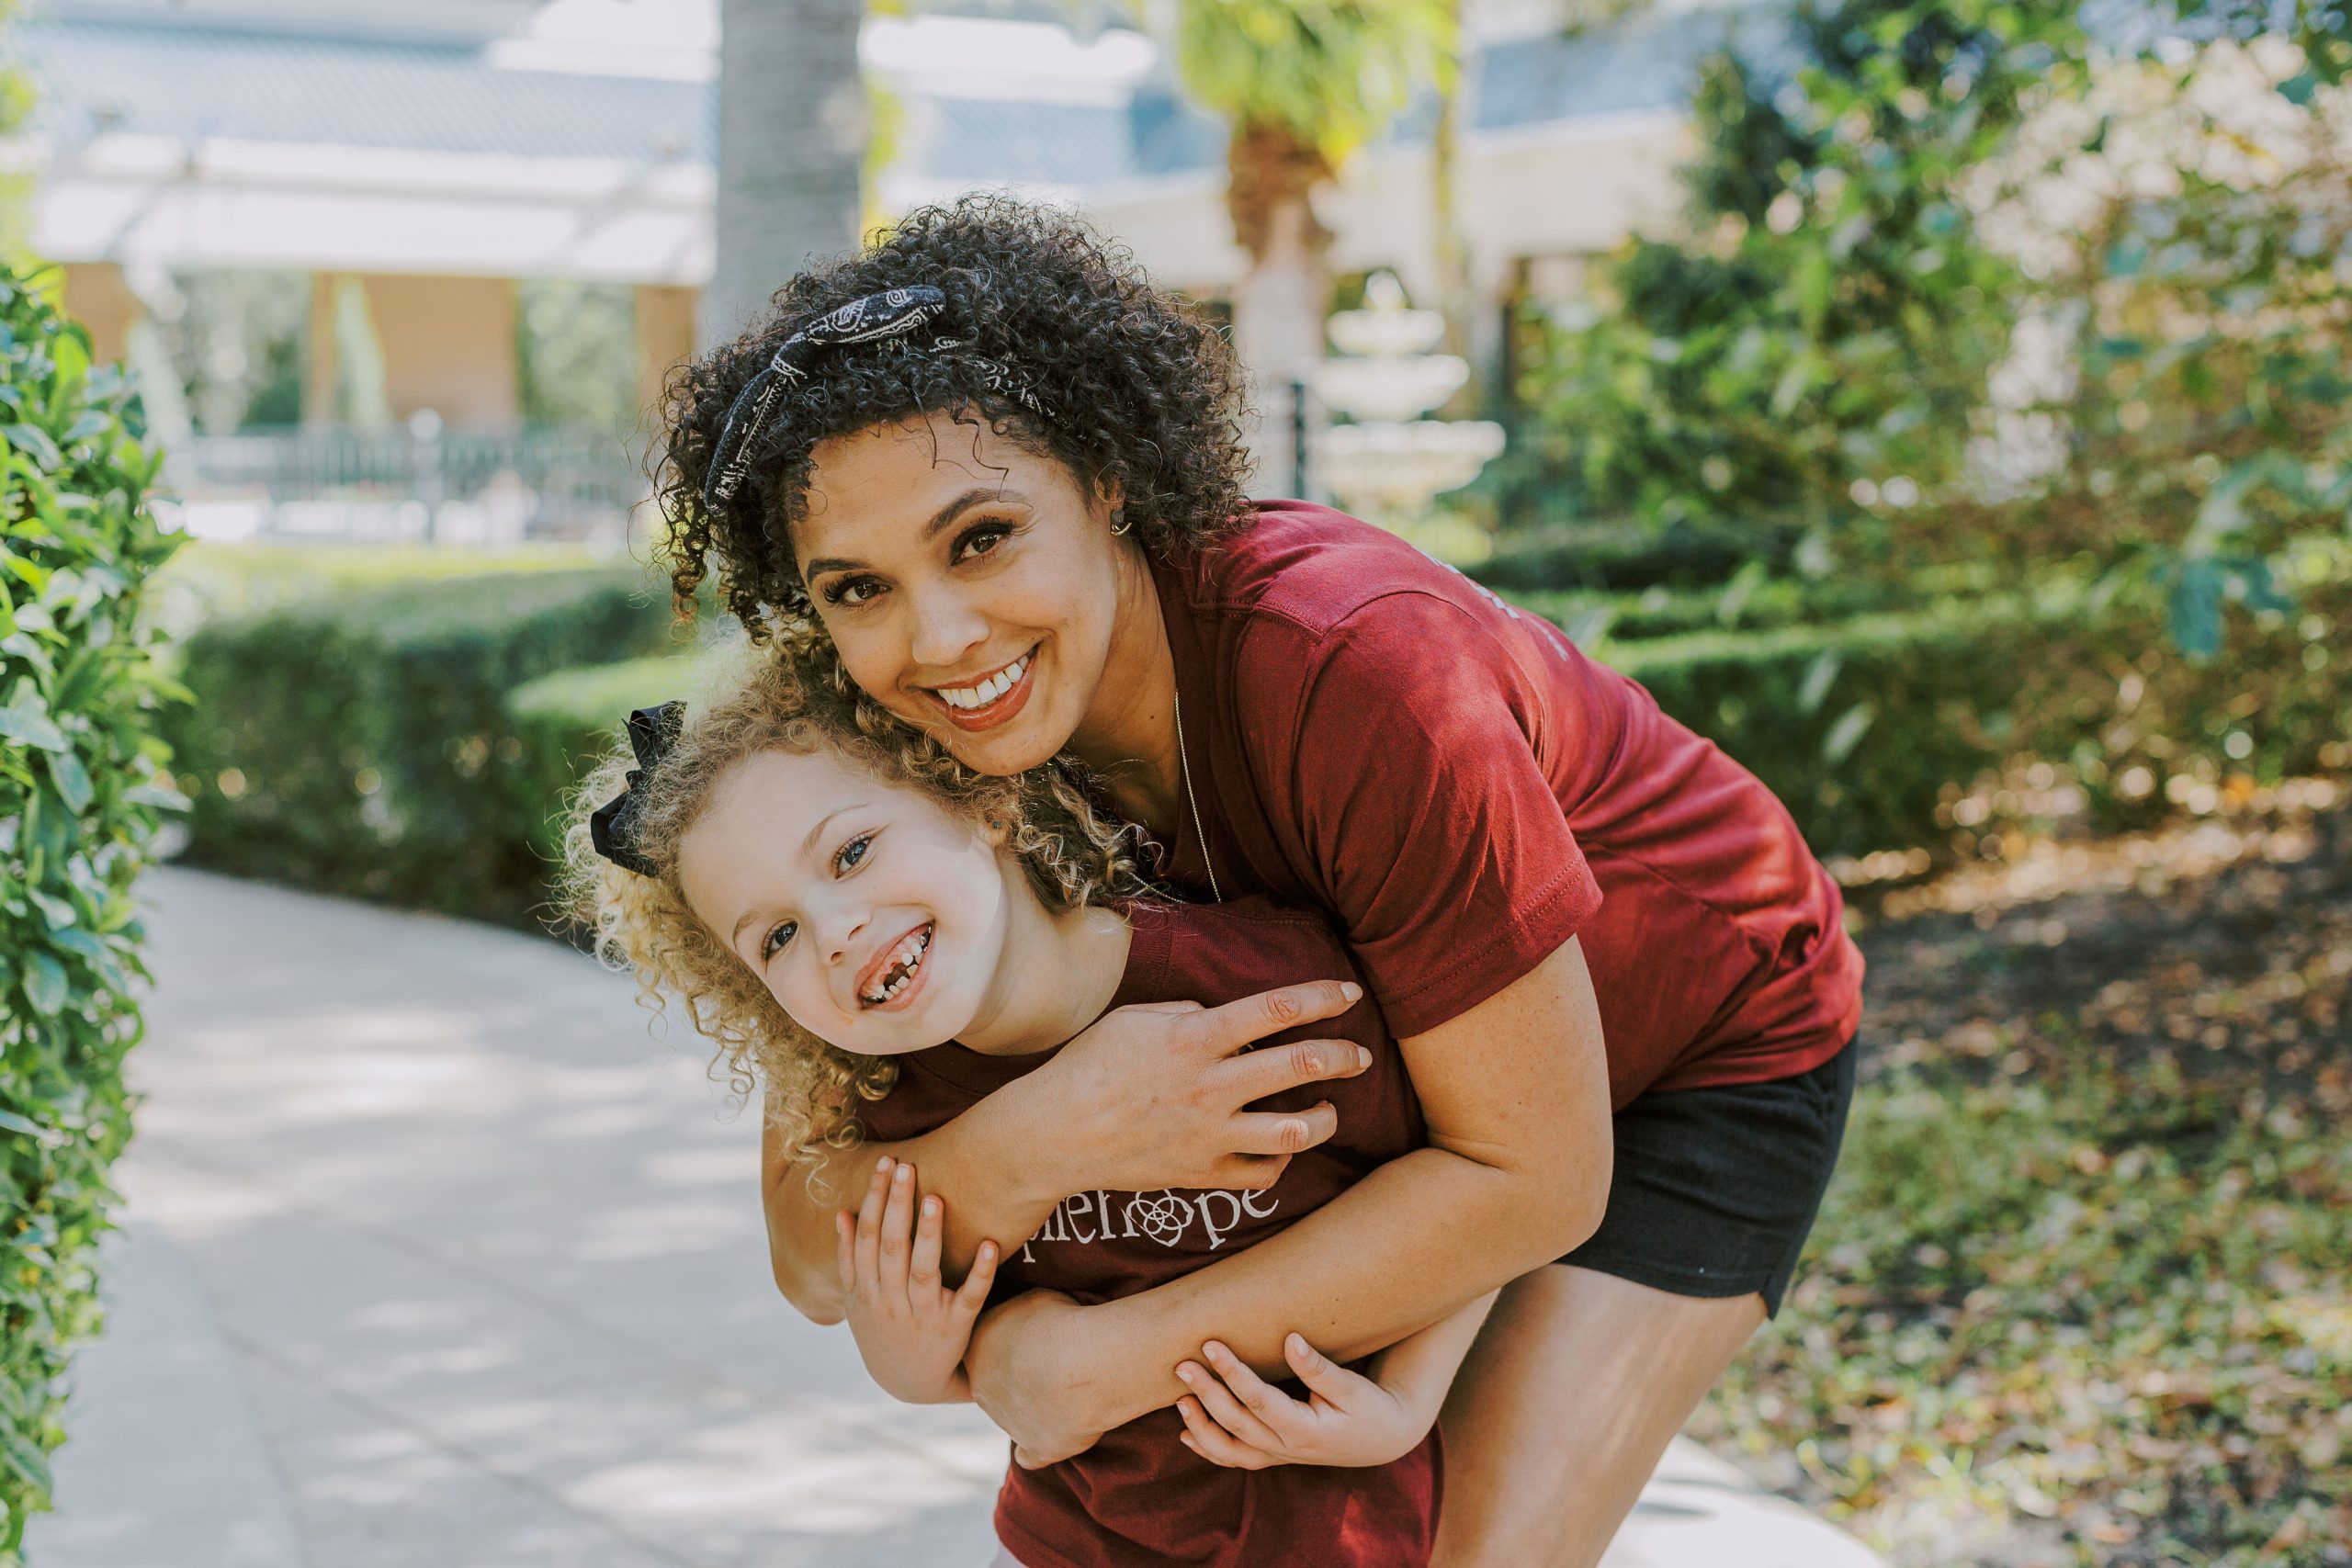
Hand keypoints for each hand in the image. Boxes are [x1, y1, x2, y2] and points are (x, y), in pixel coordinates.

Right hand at [836, 1156, 997, 1403]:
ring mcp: (923, 1315)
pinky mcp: (955, 1327)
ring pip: (923, 1270)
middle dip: (897, 1204)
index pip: (868, 1237)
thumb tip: (841, 1213)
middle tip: (907, 1166)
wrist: (909, 1385)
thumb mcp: (856, 1301)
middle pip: (891, 1247)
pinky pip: (969, 1297)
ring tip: (934, 1197)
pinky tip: (990, 1243)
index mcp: (865, 1291)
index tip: (886, 1163)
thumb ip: (848, 1260)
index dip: (875, 1199)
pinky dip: (979, 1272)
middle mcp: (890, 1301)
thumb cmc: (883, 1330)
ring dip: (927, 1234)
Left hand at [965, 1287, 1106, 1468]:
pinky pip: (1030, 1455)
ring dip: (1034, 1405)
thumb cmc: (1061, 1322)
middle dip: (1017, 1374)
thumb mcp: (1033, 1299)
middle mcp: (981, 1389)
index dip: (1008, 1341)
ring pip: (1013, 1415)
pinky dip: (1040, 1446)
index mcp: (975, 1350)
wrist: (1085, 1364)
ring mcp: (1005, 1421)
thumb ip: (1018, 1312)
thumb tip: (1021, 1315)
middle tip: (1051, 1359)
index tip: (1032, 1335)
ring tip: (1069, 1385)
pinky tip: (1055, 1432)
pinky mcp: (1035, 1447)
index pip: (982, 1347)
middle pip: (993, 1382)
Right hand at [1026, 981, 1373, 1195]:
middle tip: (1359, 1055)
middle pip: (1302, 1065)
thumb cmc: (1088, 1067)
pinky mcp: (1204, 1174)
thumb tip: (1223, 1016)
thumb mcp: (1134, 1019)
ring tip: (1330, 1107)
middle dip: (1343, 1056)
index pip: (1278, 1009)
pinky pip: (1265, 1173)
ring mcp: (1210, 1135)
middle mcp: (1211, 1086)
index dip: (1323, 997)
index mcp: (1194, 1038)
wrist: (1054, 1136)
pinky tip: (1284, 1144)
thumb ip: (1187, 1013)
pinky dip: (1283, 1159)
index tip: (1349, 992)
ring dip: (1326, 1116)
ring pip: (1298, 1129)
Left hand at [1173, 1335, 1430, 1468]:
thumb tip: (1290, 1339)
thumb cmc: (1370, 1407)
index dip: (1233, 1373)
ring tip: (1180, 1400)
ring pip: (1230, 1450)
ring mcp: (1279, 1456)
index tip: (1212, 1345)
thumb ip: (1319, 1368)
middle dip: (1207, 1393)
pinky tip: (1186, 1435)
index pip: (1260, 1401)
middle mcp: (1287, 1449)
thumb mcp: (1351, 1387)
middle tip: (1182, 1364)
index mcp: (1305, 1431)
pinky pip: (1237, 1459)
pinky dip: (1210, 1449)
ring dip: (1201, 1427)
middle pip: (1237, 1424)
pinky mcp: (1276, 1455)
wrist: (1384, 1438)